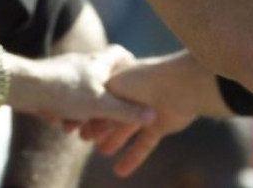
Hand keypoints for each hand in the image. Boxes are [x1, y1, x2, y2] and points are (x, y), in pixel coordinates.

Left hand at [6, 45, 154, 126]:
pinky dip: (68, 109)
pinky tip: (62, 122)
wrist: (26, 86)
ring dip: (85, 108)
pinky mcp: (51, 80)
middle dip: (107, 97)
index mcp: (100, 61)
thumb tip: (153, 116)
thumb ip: (126, 112)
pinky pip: (66, 94)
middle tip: (111, 113)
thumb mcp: (101, 105)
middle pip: (103, 74)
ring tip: (82, 125)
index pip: (121, 53)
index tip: (136, 78)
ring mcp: (66, 70)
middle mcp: (84, 61)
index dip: (130, 64)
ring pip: (83, 88)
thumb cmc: (67, 91)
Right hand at [77, 51, 212, 177]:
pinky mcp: (160, 125)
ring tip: (102, 151)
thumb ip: (97, 103)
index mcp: (120, 81)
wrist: (180, 86)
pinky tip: (121, 172)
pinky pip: (144, 143)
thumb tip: (79, 115)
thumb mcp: (112, 89)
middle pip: (112, 113)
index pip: (98, 96)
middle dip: (99, 126)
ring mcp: (147, 111)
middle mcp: (133, 95)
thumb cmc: (141, 82)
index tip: (73, 123)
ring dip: (115, 140)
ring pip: (127, 128)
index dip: (87, 111)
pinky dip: (133, 157)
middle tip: (84, 138)